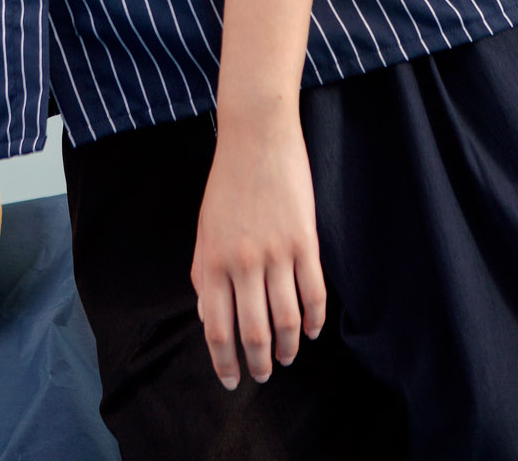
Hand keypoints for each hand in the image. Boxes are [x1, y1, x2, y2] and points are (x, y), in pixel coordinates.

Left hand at [190, 112, 325, 389]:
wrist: (256, 136)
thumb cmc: (226, 182)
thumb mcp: (204, 228)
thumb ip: (203, 273)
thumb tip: (207, 318)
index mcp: (212, 261)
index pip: (217, 329)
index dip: (224, 362)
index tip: (232, 380)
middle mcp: (241, 263)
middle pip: (252, 333)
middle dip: (259, 363)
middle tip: (265, 374)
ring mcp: (275, 252)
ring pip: (286, 319)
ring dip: (289, 347)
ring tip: (288, 356)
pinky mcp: (304, 241)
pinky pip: (313, 293)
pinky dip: (314, 320)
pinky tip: (312, 331)